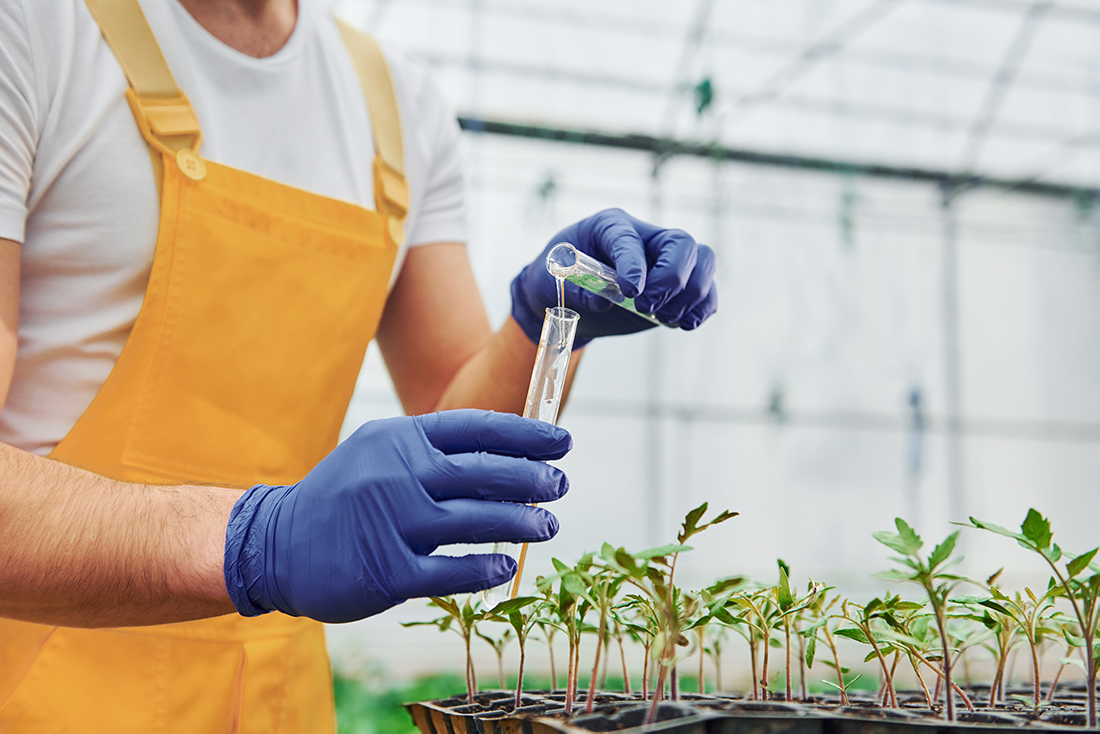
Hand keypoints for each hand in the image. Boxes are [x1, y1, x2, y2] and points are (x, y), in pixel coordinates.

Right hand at [223, 410, 570, 622]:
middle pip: (484, 473)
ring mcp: (393, 524)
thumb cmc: (343, 495)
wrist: (275, 544)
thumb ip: (433, 452)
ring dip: (521, 523)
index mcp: (400, 440)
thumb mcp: (380, 454)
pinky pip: (451, 570)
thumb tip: (508, 459)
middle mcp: (398, 476)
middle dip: (532, 478)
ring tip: (548, 526)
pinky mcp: (388, 572)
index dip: (527, 435)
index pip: (478, 429)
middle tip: (561, 485)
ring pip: (475, 520)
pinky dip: (484, 568)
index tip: (562, 441)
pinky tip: (506, 567)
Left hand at [511, 208, 717, 347]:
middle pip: (683, 244)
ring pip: (705, 262)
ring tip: (663, 318)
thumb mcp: (552, 278)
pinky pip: (708, 291)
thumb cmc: (560, 277)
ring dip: (690, 297)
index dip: (634, 264)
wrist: (571, 293)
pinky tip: (683, 323)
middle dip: (671, 280)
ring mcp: (666, 261)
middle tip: (645, 307)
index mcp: (610, 226)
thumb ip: (575, 287)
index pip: (630, 239)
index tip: (630, 292)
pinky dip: (702, 309)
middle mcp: (646, 238)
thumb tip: (602, 301)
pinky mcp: (678, 287)